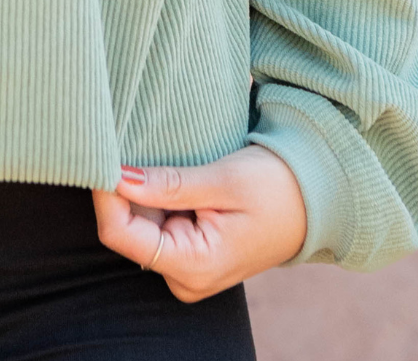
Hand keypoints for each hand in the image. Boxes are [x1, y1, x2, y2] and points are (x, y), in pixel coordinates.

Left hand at [92, 145, 306, 301]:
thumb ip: (169, 185)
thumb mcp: (224, 180)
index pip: (120, 233)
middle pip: (125, 227)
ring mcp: (185, 267)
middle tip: (128, 142)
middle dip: (122, 187)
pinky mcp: (189, 252)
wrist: (316, 202)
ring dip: (140, 189)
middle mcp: (184, 276)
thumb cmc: (277, 189)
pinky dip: (154, 195)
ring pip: (138, 222)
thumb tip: (117, 178)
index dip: (104, 192)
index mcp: (193, 266)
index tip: (100, 151)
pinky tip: (167, 172)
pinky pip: (155, 222)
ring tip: (158, 154)